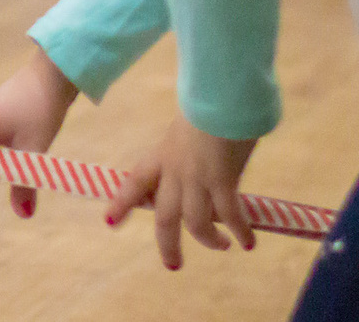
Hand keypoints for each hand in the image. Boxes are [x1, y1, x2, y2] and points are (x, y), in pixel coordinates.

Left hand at [107, 115, 259, 268]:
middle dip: (167, 244)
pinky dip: (239, 231)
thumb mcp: (187, 128)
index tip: (110, 222)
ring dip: (209, 240)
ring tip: (222, 247)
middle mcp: (174, 170)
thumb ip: (187, 148)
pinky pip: (230, 215)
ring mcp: (197, 177)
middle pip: (164, 216)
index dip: (122, 203)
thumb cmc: (208, 102)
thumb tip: (201, 162)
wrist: (220, 93)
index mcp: (161, 155)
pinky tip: (248, 242)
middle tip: (173, 265)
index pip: (135, 183)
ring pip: (195, 223)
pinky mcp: (222, 179)